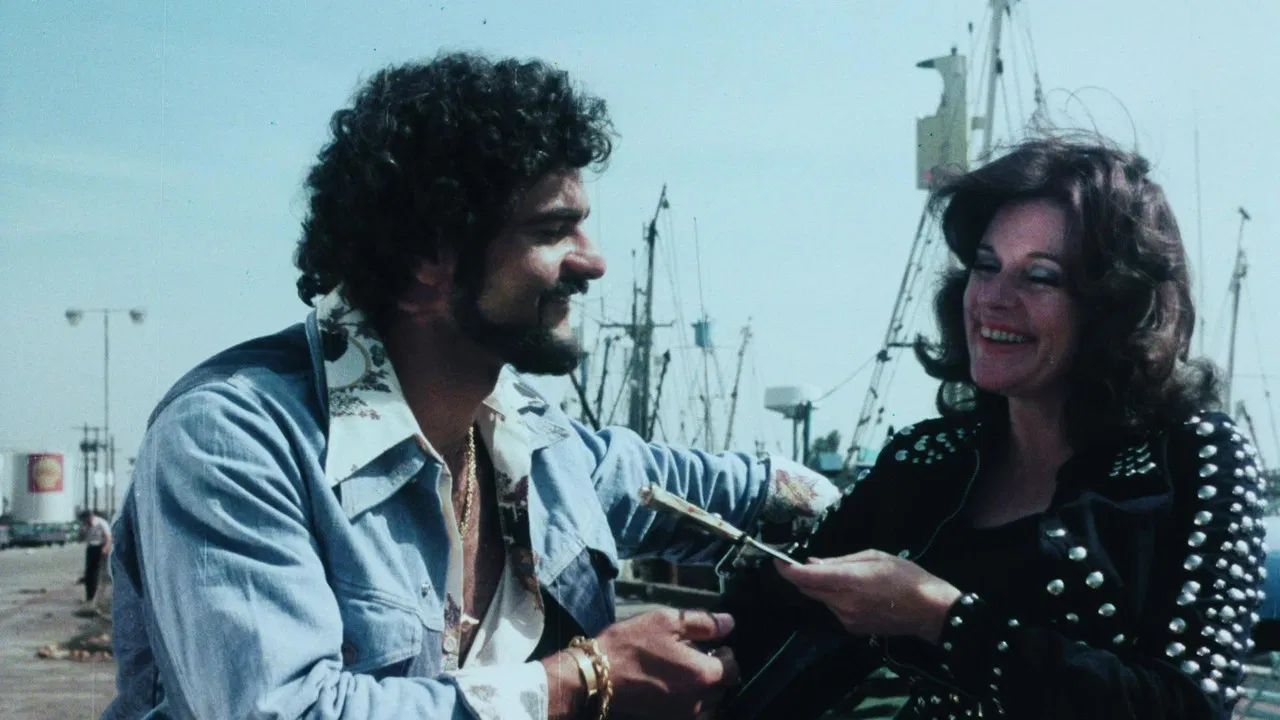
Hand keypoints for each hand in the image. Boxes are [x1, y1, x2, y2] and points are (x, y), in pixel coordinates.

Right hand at [595, 608, 739, 719]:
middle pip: (721, 688)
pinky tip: (669, 687)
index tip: (712, 645)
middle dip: (712, 672)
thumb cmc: (631, 644)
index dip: (725, 654)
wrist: (596, 676)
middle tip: (692, 656)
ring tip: (680, 673)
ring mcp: (682, 716)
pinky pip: (689, 714)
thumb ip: (703, 622)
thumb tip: (729, 623)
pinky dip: (686, 702)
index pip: (734, 668)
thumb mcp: (667, 621)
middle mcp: (698, 701)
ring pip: (707, 704)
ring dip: (701, 690)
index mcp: (703, 674)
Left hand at [775, 549, 961, 642]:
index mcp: (847, 580)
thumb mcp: (874, 557)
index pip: (805, 577)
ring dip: (821, 588)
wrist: (930, 612)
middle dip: (801, 577)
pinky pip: (834, 610)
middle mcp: (842, 602)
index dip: (786, 570)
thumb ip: (840, 560)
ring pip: (821, 600)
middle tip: (803, 564)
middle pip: (808, 590)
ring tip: (844, 577)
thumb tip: (813, 563)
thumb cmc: (906, 577)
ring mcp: (846, 619)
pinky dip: (835, 599)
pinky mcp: (852, 629)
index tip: (777, 561)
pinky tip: (855, 593)